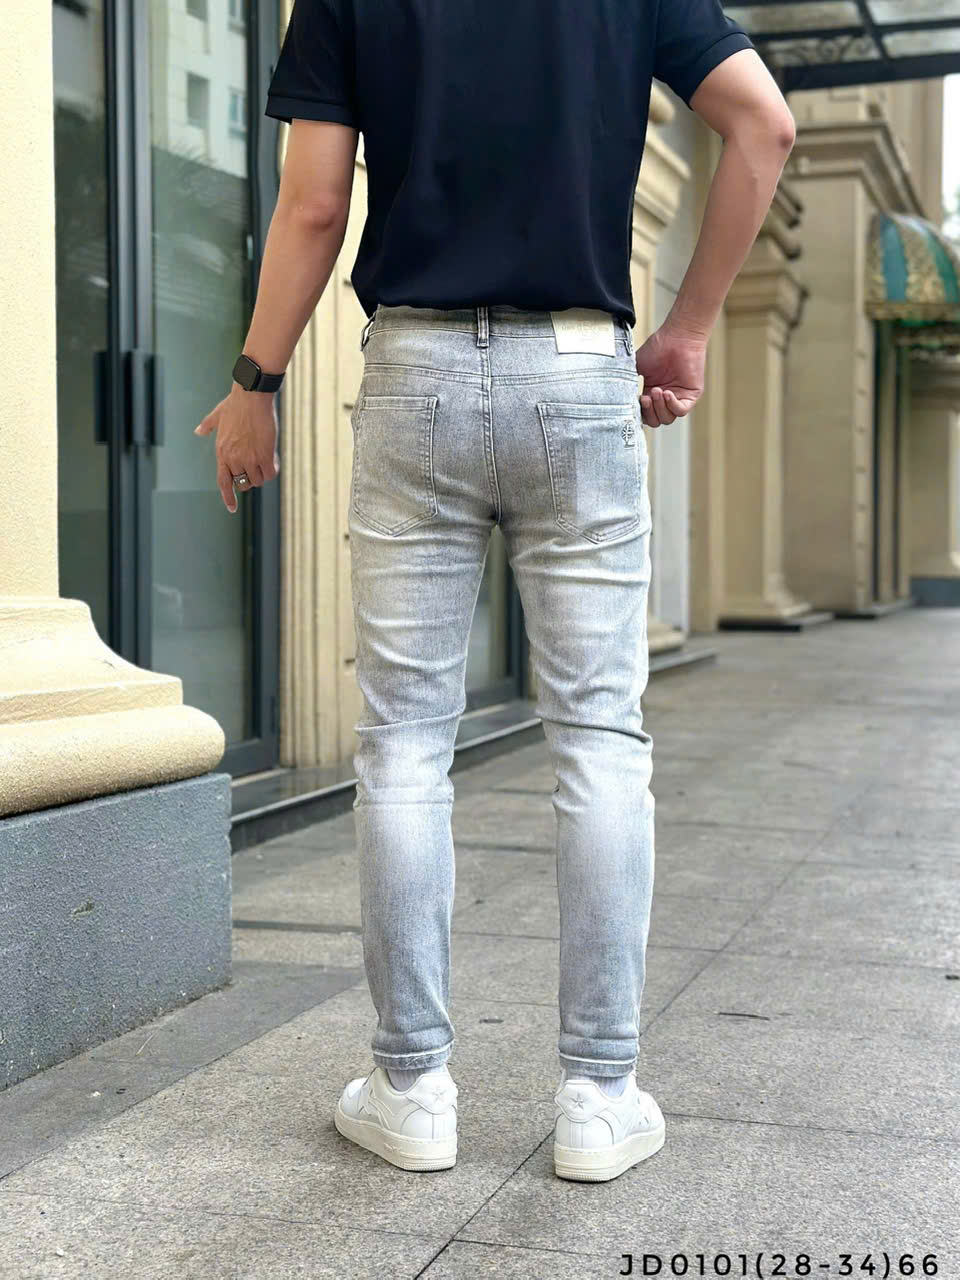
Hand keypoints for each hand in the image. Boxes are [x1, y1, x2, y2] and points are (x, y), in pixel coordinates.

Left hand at [194, 384, 279, 512]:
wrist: (251, 396)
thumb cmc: (236, 403)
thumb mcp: (217, 415)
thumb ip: (207, 426)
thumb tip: (198, 431)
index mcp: (221, 452)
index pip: (223, 482)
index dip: (228, 497)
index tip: (231, 509)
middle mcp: (233, 458)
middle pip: (243, 483)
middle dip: (250, 477)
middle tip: (257, 463)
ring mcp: (248, 458)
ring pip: (258, 480)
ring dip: (263, 472)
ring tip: (265, 456)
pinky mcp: (263, 455)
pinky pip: (270, 474)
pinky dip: (272, 469)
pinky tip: (273, 457)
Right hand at [633, 324, 706, 427]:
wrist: (676, 337)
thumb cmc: (658, 348)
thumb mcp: (636, 368)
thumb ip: (628, 384)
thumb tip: (619, 400)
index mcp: (650, 394)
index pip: (644, 415)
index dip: (639, 412)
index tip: (635, 402)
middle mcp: (664, 398)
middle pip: (656, 421)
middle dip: (649, 412)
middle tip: (646, 397)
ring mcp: (678, 397)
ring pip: (668, 418)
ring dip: (659, 408)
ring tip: (656, 390)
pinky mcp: (691, 395)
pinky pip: (681, 411)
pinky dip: (672, 405)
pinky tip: (667, 392)